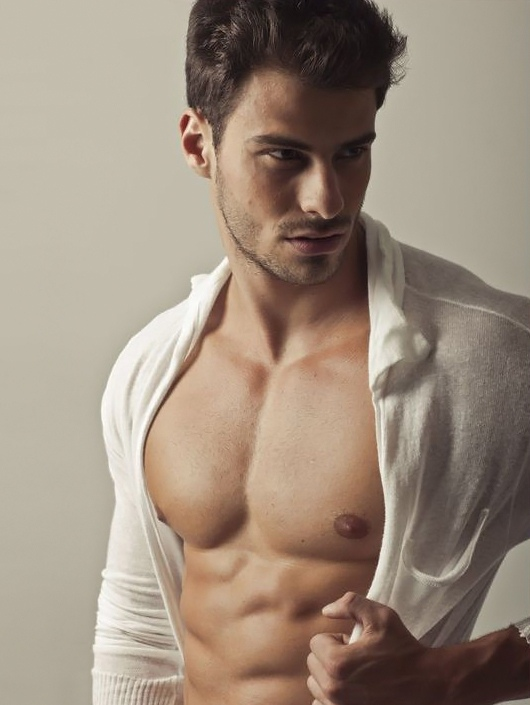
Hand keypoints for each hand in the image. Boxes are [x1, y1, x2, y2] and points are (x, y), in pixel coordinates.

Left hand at [306, 591, 442, 704]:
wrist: (427, 684)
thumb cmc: (403, 649)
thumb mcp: (380, 616)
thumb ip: (350, 604)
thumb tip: (326, 610)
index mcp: (337, 663)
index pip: (316, 642)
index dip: (336, 639)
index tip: (355, 644)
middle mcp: (334, 690)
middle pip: (313, 663)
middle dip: (332, 656)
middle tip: (358, 658)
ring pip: (316, 685)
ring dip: (330, 676)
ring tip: (356, 674)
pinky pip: (321, 704)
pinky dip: (331, 697)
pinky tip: (350, 690)